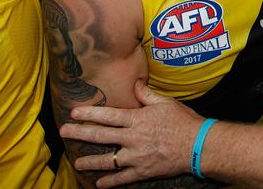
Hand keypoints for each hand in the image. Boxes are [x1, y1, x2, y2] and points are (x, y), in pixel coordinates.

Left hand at [59, 79, 203, 187]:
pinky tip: (98, 184)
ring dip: (90, 161)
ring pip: (107, 160)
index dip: (89, 114)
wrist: (198, 146)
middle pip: (101, 136)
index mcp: (137, 119)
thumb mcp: (166, 103)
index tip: (74, 113)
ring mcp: (136, 157)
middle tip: (64, 132)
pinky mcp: (142, 171)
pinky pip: (122, 178)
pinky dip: (109, 182)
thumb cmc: (183, 121)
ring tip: (77, 163)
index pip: (108, 115)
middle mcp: (133, 138)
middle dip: (80, 133)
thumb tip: (135, 84)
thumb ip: (147, 95)